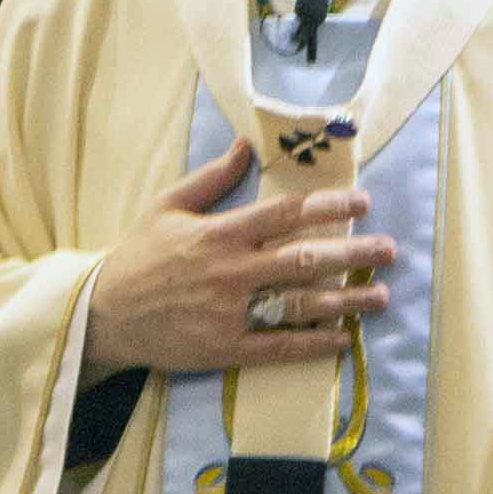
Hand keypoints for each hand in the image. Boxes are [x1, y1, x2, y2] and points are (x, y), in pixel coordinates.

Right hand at [77, 141, 394, 380]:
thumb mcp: (167, 206)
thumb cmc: (138, 256)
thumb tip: (246, 144)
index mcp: (219, 233)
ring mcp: (230, 313)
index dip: (328, 207)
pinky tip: (346, 339)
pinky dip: (316, 344)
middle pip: (304, 259)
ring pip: (300, 304)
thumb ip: (211, 177)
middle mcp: (230, 272)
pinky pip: (280, 347)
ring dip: (346, 301)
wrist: (104, 314)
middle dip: (352, 254)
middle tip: (388, 250)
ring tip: (381, 296)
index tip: (363, 203)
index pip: (285, 214)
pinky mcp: (226, 348)